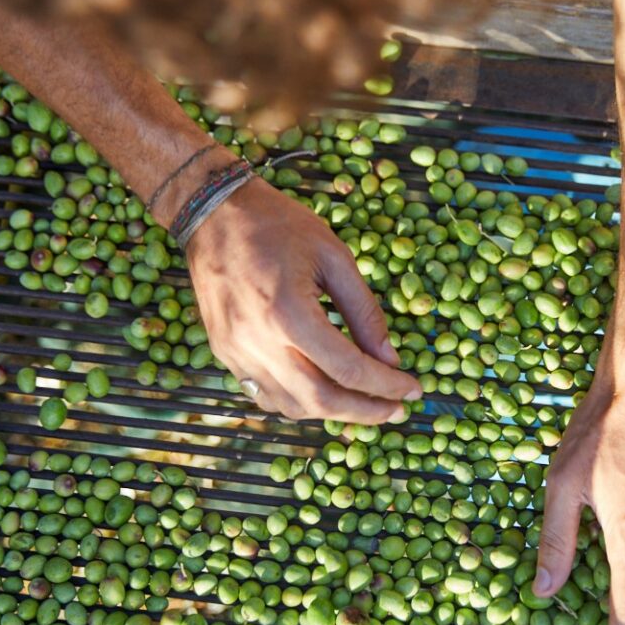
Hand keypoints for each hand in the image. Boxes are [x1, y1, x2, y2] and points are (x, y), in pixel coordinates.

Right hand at [186, 177, 420, 422]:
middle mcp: (258, 342)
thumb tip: (389, 359)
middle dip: (365, 412)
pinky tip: (322, 390)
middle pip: (320, 401)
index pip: (347, 369)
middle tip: (396, 410)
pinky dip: (299, 402)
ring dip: (332, 412)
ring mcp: (236, 352)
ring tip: (364, 403)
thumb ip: (364, 312)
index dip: (386, 386)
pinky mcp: (224, 353)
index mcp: (289, 314)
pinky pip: (266, 395)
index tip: (412, 391)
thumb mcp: (334, 256)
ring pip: (291, 406)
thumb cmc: (277, 224)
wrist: (212, 213)